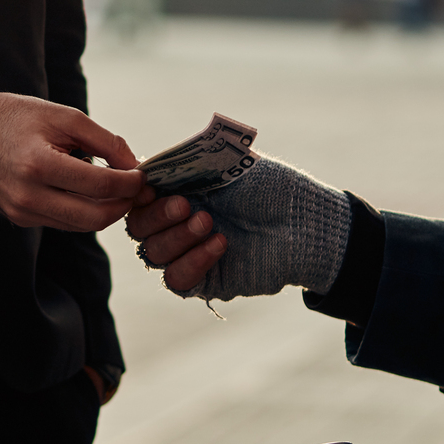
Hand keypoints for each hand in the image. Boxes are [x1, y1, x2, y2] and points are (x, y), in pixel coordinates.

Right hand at [0, 91, 142, 231]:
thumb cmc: (14, 117)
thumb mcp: (62, 115)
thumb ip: (103, 140)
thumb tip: (133, 164)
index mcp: (38, 164)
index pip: (99, 185)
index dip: (129, 182)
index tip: (142, 173)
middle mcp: (27, 196)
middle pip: (94, 217)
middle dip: (123, 204)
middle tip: (136, 188)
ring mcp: (21, 212)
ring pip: (80, 226)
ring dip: (106, 211)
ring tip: (118, 189)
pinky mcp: (19, 219)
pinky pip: (62, 223)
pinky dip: (83, 211)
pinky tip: (91, 193)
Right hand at [126, 156, 351, 301]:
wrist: (305, 221)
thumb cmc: (270, 186)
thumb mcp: (227, 164)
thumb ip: (187, 163)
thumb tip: (145, 165)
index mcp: (179, 190)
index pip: (140, 196)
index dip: (139, 194)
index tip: (150, 187)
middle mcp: (178, 222)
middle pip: (137, 227)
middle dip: (157, 216)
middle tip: (186, 205)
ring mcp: (189, 252)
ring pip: (154, 253)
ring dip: (177, 238)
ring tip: (209, 223)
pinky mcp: (204, 280)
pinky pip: (176, 279)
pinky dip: (193, 261)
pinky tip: (220, 245)